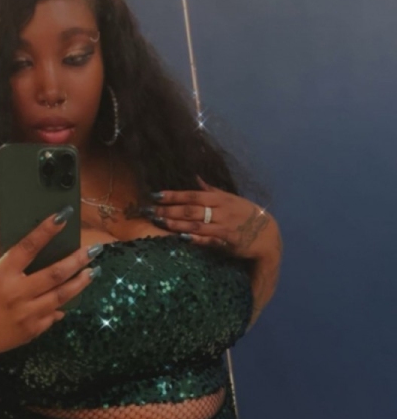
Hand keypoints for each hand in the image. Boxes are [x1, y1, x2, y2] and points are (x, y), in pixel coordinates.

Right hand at [0, 206, 100, 361]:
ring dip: (80, 282)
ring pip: (61, 295)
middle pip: (54, 274)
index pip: (27, 247)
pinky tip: (74, 294)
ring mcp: (25, 314)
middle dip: (78, 260)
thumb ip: (8, 263)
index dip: (46, 230)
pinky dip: (64, 304)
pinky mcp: (31, 331)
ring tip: (93, 271)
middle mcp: (14, 294)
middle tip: (94, 249)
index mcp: (0, 275)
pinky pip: (54, 314)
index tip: (64, 216)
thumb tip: (37, 252)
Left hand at [144, 176, 280, 262]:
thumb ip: (211, 190)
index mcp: (220, 199)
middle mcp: (221, 210)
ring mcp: (225, 225)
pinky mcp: (229, 241)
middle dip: (169, 210)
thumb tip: (195, 177)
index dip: (173, 195)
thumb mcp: (230, 199)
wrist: (268, 234)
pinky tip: (182, 237)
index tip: (155, 195)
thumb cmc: (245, 215)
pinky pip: (210, 239)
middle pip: (190, 209)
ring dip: (176, 224)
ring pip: (196, 224)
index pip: (192, 194)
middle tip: (150, 211)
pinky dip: (196, 238)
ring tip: (159, 223)